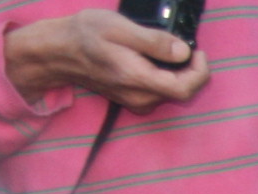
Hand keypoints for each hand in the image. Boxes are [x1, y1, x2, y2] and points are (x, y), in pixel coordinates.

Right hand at [3, 11, 210, 109]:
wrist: (58, 51)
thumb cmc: (85, 35)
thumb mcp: (119, 28)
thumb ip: (154, 41)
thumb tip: (183, 51)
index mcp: (138, 79)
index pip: (184, 89)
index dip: (200, 72)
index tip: (198, 51)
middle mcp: (139, 97)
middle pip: (181, 92)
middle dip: (192, 71)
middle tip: (187, 46)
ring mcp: (134, 101)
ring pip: (170, 92)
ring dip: (178, 73)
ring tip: (171, 49)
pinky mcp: (131, 99)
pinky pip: (158, 92)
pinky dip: (165, 76)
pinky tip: (157, 59)